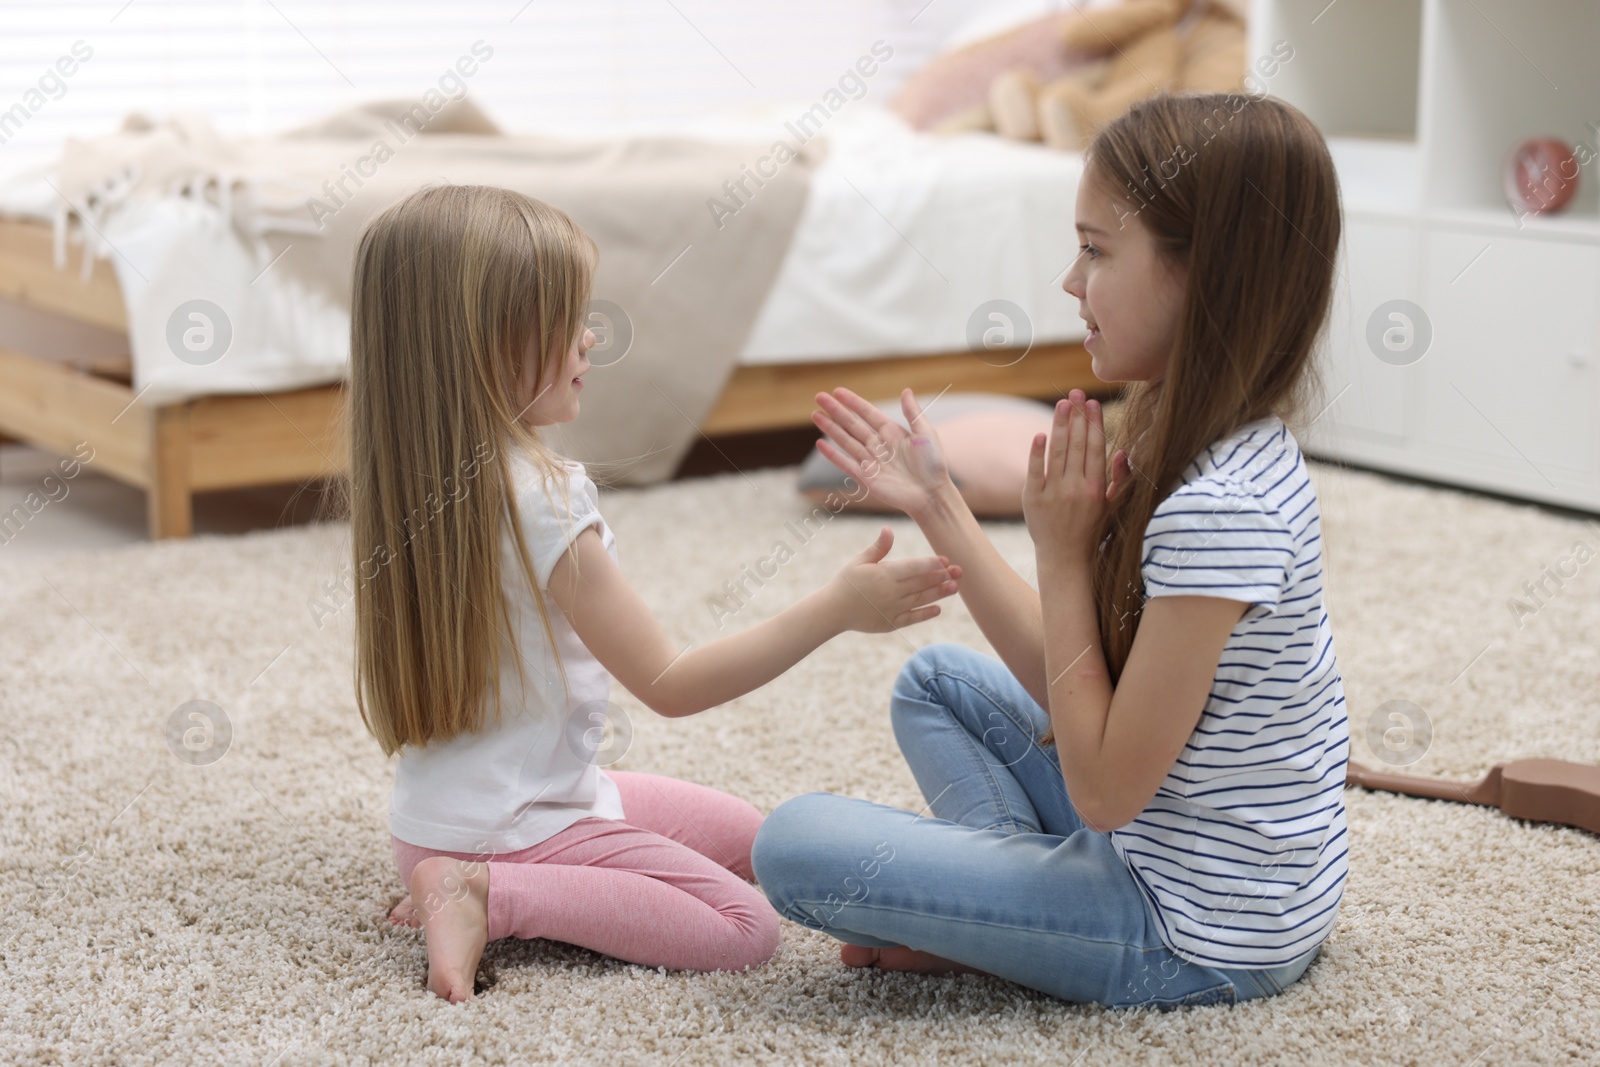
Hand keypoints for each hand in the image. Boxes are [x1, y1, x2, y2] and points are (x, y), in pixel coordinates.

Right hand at [812, 388, 953, 519]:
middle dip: (835, 411)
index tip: (837, 391)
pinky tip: (820, 444)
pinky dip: (833, 455)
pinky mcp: (866, 478)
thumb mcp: (925, 434)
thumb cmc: (933, 465)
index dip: (853, 402)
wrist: (931, 494)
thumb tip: (906, 390)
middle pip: (852, 424)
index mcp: (892, 432)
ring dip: (830, 428)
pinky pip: (846, 464)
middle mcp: (878, 445)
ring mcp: (871, 461)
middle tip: (819, 397)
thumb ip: (913, 413)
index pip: (868, 413)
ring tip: (815, 415)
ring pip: (846, 441)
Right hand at [825, 526, 961, 633]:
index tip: (945, 560)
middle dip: (942, 577)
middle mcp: (890, 592)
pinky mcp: (890, 623)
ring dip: (939, 594)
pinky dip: (925, 614)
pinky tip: (938, 609)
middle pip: (921, 583)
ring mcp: (891, 609)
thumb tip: (889, 529)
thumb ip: (878, 548)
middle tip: (960, 572)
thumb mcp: (859, 561)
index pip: (912, 568)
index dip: (930, 564)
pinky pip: (911, 618)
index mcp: (883, 574)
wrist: (833, 610)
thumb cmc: (846, 581)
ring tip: (955, 587)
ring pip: (920, 600)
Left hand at [1022, 391, 1129, 562]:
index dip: (1094, 424)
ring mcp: (1052, 493)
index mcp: (1096, 488)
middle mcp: (1075, 488)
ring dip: (1059, 425)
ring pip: (1056, 452)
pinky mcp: (1032, 499)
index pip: (1095, 448)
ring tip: (1062, 404)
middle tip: (1076, 393)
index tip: (1092, 403)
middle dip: (1076, 416)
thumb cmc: (1093, 530)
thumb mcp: (1113, 506)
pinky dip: (1037, 451)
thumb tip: (1121, 451)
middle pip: (1076, 445)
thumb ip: (1119, 479)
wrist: (1065, 557)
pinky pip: (1034, 470)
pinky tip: (1040, 434)